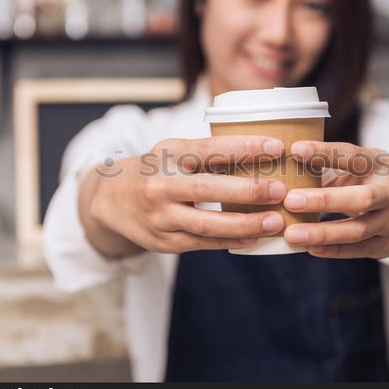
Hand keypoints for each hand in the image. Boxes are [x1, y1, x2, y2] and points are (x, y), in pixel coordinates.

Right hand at [87, 136, 287, 254]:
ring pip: (206, 224)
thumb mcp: (174, 151)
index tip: (275, 146)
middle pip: (208, 189)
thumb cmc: (156, 170)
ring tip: (275, 222)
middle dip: (247, 191)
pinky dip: (229, 241)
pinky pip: (201, 243)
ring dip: (244, 224)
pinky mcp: (163, 241)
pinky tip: (254, 238)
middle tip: (280, 190)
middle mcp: (161, 185)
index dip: (243, 147)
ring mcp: (160, 216)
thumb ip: (208, 152)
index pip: (209, 148)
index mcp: (169, 155)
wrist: (109, 200)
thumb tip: (262, 151)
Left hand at [281, 141, 388, 258]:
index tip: (294, 150)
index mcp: (380, 164)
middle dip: (325, 200)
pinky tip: (309, 248)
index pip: (353, 156)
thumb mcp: (354, 166)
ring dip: (323, 233)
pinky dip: (333, 250)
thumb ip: (324, 168)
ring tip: (291, 234)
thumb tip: (279, 169)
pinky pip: (358, 250)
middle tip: (290, 200)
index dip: (324, 153)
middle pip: (362, 198)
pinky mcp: (388, 245)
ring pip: (358, 230)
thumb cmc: (366, 182)